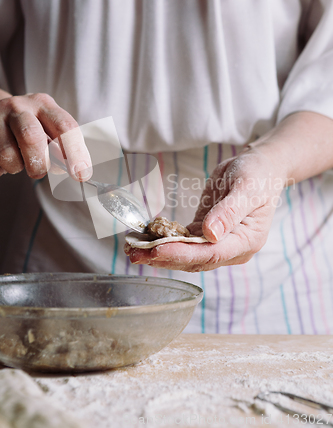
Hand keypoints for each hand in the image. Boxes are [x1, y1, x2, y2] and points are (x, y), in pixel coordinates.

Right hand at [0, 91, 91, 180]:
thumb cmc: (27, 127)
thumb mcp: (47, 127)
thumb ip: (61, 146)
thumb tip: (78, 170)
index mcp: (43, 104)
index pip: (65, 126)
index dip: (75, 152)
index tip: (81, 173)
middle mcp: (19, 107)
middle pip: (32, 137)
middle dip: (41, 163)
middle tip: (41, 171)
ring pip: (9, 154)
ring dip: (18, 167)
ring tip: (19, 160)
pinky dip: (3, 167)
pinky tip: (4, 158)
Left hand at [125, 148, 286, 271]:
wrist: (260, 168)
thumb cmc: (258, 176)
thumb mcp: (247, 188)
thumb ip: (229, 211)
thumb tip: (210, 234)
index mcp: (247, 241)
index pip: (211, 254)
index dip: (183, 254)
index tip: (157, 249)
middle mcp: (232, 248)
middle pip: (195, 259)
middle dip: (165, 257)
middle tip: (135, 254)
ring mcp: (219, 243)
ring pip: (186, 254)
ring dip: (160, 253)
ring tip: (133, 249)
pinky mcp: (206, 235)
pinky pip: (184, 242)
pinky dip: (165, 241)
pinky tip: (146, 238)